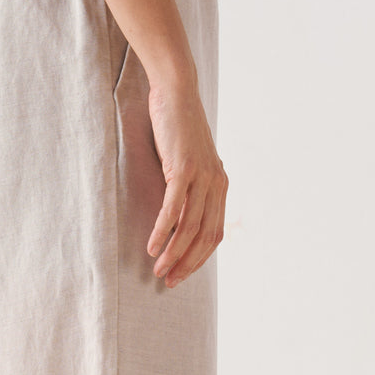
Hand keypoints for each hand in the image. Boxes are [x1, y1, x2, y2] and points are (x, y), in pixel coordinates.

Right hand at [145, 77, 227, 286]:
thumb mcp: (190, 163)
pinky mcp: (184, 168)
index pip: (214, 234)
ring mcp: (202, 176)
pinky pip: (174, 209)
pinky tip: (153, 247)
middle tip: (169, 281)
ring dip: (173, 253)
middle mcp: (216, 183)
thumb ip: (191, 188)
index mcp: (220, 185)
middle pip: (205, 236)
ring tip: (158, 270)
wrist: (177, 92)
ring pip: (190, 227)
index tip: (181, 275)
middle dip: (187, 264)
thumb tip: (179, 217)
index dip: (198, 259)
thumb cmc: (178, 128)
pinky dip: (164, 231)